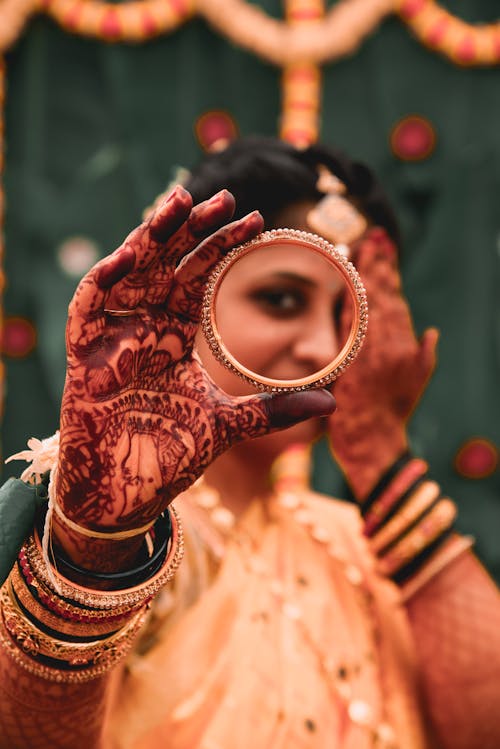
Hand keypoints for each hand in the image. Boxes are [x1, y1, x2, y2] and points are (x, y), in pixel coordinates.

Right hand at [54, 187, 334, 566]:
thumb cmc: (168, 456)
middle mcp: (146, 328)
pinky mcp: (84, 356)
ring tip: (179, 204)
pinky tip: (130, 256)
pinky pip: (89, 306)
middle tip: (223, 196)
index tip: (254, 220)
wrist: (125, 494)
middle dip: (190, 229)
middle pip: (166, 264)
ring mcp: (114, 338)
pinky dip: (105, 280)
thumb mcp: (227, 425)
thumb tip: (332, 401)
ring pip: (129, 272)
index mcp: (176, 336)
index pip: (199, 278)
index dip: (221, 247)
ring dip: (150, 238)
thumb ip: (274, 411)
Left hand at [328, 228, 437, 499]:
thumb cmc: (392, 414)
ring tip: (367, 245)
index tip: (385, 248)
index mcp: (403, 344)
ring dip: (369, 273)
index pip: (395, 299)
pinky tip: (351, 278)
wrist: (374, 440)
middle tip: (375, 235)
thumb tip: (433, 334)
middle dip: (380, 262)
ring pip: (371, 302)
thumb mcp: (416, 384)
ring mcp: (373, 350)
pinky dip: (354, 297)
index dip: (390, 273)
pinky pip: (354, 321)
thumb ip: (424, 357)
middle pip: (384, 294)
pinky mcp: (355, 358)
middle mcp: (390, 343)